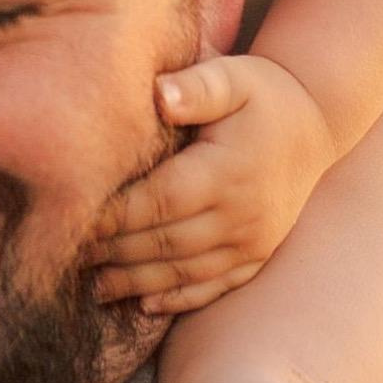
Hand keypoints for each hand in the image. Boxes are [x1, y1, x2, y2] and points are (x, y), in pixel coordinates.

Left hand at [93, 55, 338, 313]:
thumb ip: (196, 86)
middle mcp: (241, 214)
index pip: (157, 201)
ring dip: (137, 283)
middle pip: (164, 243)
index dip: (112, 216)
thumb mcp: (233, 76)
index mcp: (226, 171)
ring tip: (94, 287)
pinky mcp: (259, 256)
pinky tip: (144, 305)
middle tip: (66, 256)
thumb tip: (159, 95)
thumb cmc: (263, 93)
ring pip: (185, 273)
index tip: (71, 219)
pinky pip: (216, 287)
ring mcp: (253, 241)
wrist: (317, 122)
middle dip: (113, 253)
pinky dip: (179, 299)